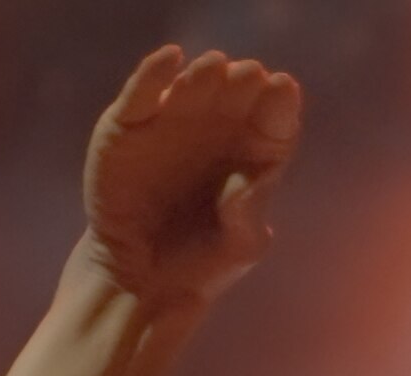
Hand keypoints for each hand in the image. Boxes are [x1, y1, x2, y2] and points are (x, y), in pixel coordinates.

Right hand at [80, 46, 301, 309]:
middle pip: (235, 95)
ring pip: (191, 87)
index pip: (274, 120)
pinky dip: (152, 73)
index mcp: (254, 153)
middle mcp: (216, 130)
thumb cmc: (202, 265)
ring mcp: (171, 123)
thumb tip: (250, 181)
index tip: (282, 88)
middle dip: (243, 81)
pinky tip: (170, 58)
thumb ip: (250, 215)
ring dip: (204, 73)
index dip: (279, 103)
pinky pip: (141, 93)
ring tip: (215, 68)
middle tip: (248, 75)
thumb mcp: (239, 247)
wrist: (141, 282)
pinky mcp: (128, 127)